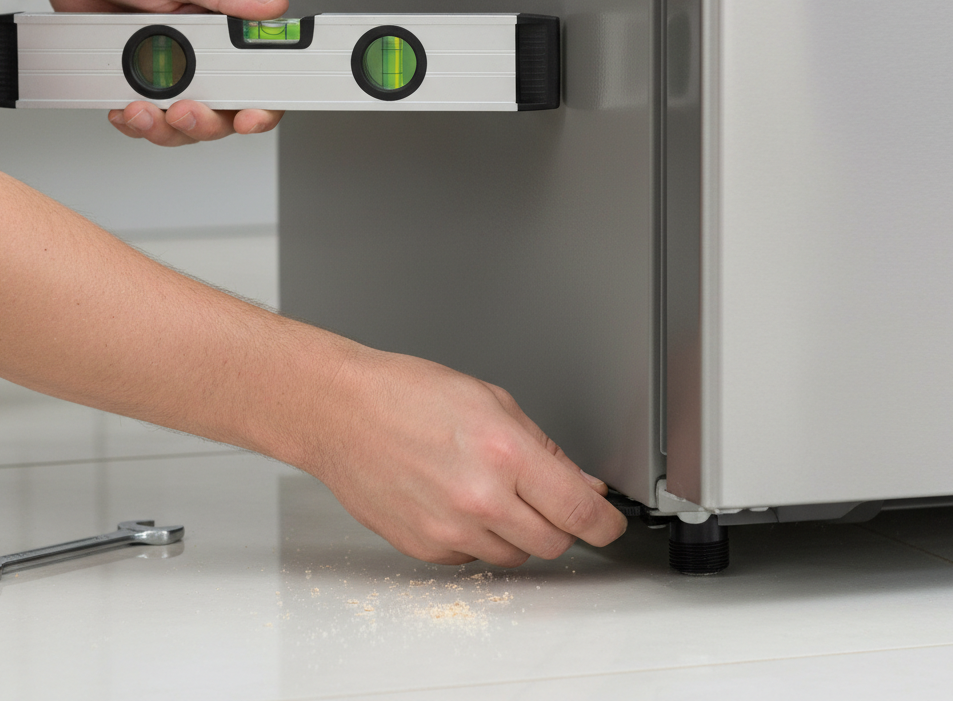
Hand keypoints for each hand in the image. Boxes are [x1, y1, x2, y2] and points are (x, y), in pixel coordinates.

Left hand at [47, 0, 288, 146]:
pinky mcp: (138, 79)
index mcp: (224, 26)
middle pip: (222, 110)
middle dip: (204, 122)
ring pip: (183, 122)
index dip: (262, 103)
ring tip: (140, 110)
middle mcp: (202, 52)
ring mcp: (170, 70)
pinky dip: (134, 122)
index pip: (259, 74)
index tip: (248, 116)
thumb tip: (273, 6)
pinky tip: (123, 109)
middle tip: (184, 111)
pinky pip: (145, 117)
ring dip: (165, 128)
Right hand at [297, 346, 627, 565]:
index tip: (609, 523)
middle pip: (553, 542)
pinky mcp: (425, 549)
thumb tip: (582, 485)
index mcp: (505, 453)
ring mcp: (450, 530)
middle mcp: (480, 499)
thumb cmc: (408, 395)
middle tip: (545, 497)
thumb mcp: (492, 401)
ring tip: (489, 488)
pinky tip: (457, 499)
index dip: (605, 523)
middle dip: (561, 523)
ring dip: (518, 530)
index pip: (579, 510)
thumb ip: (545, 449)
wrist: (343, 413)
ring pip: (515, 555)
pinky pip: (473, 558)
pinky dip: (478, 537)